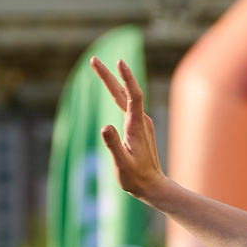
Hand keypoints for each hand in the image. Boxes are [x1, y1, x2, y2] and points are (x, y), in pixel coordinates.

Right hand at [93, 58, 172, 203]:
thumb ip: (113, 145)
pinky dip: (117, 92)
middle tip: (93, 59)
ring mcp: (141, 123)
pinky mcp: (139, 127)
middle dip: (109, 75)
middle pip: (125, 92)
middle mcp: (141, 121)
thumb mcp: (121, 164)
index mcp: (136, 127)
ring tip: (97, 66)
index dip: (126, 78)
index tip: (119, 62)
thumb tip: (104, 126)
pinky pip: (127, 104)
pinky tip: (112, 88)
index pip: (133, 96)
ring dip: (112, 81)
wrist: (152, 187)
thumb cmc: (135, 178)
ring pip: (125, 97)